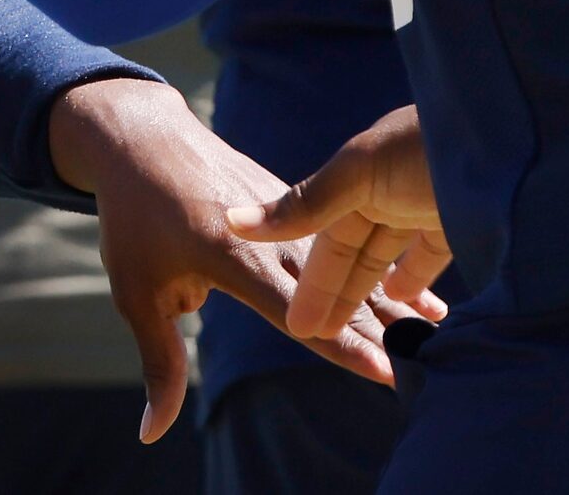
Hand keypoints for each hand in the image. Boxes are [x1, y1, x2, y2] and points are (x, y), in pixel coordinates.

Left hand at [48, 78, 415, 443]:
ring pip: (344, 258)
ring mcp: (282, 212)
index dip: (341, 343)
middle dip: (380, 327)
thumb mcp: (134, 291)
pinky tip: (413, 288)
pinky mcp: (287, 196)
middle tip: (428, 364)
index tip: (384, 371)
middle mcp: (267, 234)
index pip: (297, 309)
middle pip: (333, 286)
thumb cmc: (131, 219)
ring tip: (436, 329)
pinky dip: (374, 262)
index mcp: (231, 255)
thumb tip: (152, 432)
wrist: (140, 136)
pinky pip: (337, 235)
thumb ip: (158, 362)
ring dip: (389, 296)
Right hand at [227, 105, 451, 340]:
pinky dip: (416, 278)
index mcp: (356, 175)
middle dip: (337, 294)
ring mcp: (425, 206)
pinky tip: (405, 300)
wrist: (518, 135)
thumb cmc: (430, 146)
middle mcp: (386, 190)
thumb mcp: (362, 172)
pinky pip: (430, 255)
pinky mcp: (463, 222)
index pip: (325, 239)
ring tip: (361, 331)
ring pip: (390, 259)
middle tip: (320, 337)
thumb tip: (233, 222)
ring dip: (372, 293)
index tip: (298, 326)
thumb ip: (305, 204)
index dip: (313, 284)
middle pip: (354, 253)